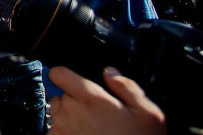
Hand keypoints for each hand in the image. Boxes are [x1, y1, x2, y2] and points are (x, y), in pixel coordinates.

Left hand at [48, 66, 165, 134]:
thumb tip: (109, 72)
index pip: (59, 73)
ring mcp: (60, 129)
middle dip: (74, 101)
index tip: (76, 82)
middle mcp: (70, 111)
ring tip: (92, 130)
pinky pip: (55, 131)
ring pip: (57, 114)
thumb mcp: (147, 114)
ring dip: (69, 118)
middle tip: (96, 115)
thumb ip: (126, 87)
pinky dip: (65, 134)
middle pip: (61, 95)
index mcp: (90, 98)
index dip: (67, 76)